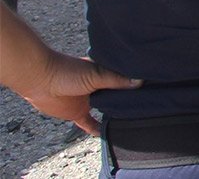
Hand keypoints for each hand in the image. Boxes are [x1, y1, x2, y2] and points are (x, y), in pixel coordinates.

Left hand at [20, 52, 141, 134]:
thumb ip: (116, 79)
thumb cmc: (67, 70)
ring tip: (131, 120)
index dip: (136, 83)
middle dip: (128, 100)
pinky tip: (106, 134)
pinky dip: (97, 129)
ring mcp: (88, 100)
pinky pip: (89, 123)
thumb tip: (140, 82)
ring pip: (106, 109)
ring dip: (115, 114)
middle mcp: (98, 86)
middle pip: (117, 95)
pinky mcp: (77, 112)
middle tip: (146, 106)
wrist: (39, 79)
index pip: (124, 79)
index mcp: (104, 73)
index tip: (152, 87)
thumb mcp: (96, 74)